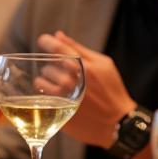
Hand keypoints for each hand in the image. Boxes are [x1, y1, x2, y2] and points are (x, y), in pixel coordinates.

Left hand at [36, 31, 133, 148]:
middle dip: (52, 67)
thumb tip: (58, 35)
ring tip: (61, 86)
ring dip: (47, 81)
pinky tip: (59, 97)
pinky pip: (40, 97)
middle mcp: (70, 81)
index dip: (46, 41)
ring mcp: (62, 98)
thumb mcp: (104, 65)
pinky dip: (46, 95)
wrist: (117, 123)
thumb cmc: (112, 91)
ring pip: (40, 81)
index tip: (43, 40)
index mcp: (83, 66)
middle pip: (47, 66)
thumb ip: (79, 49)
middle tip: (64, 74)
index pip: (57, 48)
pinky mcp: (57, 112)